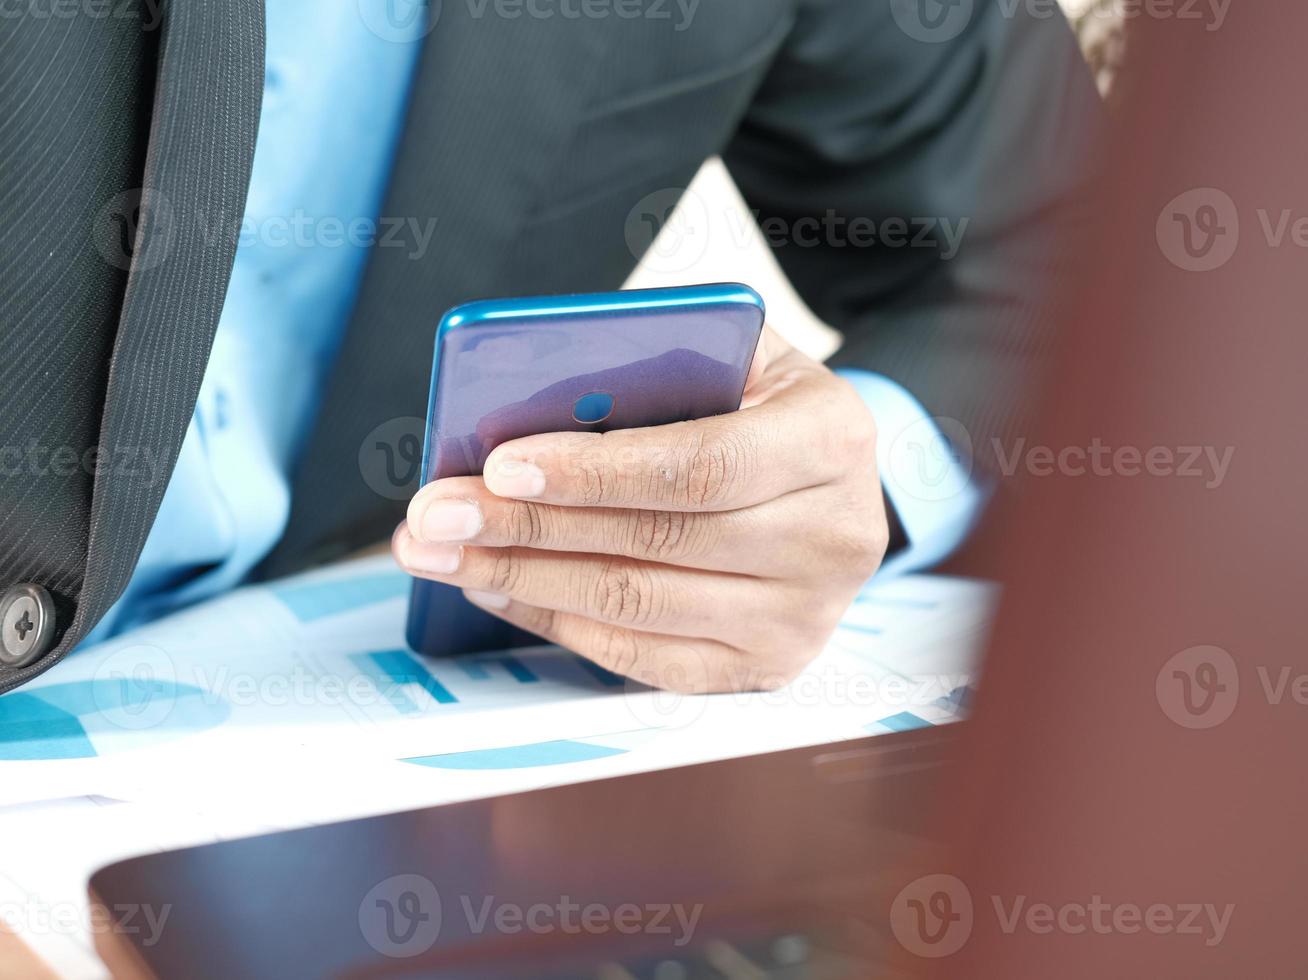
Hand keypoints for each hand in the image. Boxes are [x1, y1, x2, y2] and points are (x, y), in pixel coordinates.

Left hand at [392, 328, 888, 692]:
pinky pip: (642, 656)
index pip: (701, 467)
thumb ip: (663, 355)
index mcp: (831, 440)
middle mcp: (833, 538)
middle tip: (434, 513)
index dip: (596, 472)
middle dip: (529, 528)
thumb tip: (535, 389)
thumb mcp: (739, 352)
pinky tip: (496, 588)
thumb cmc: (759, 406)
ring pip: (638, 605)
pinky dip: (557, 622)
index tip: (500, 467)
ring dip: (522, 579)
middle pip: (659, 542)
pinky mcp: (765, 667)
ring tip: (440, 551)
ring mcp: (803, 615)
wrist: (829, 484)